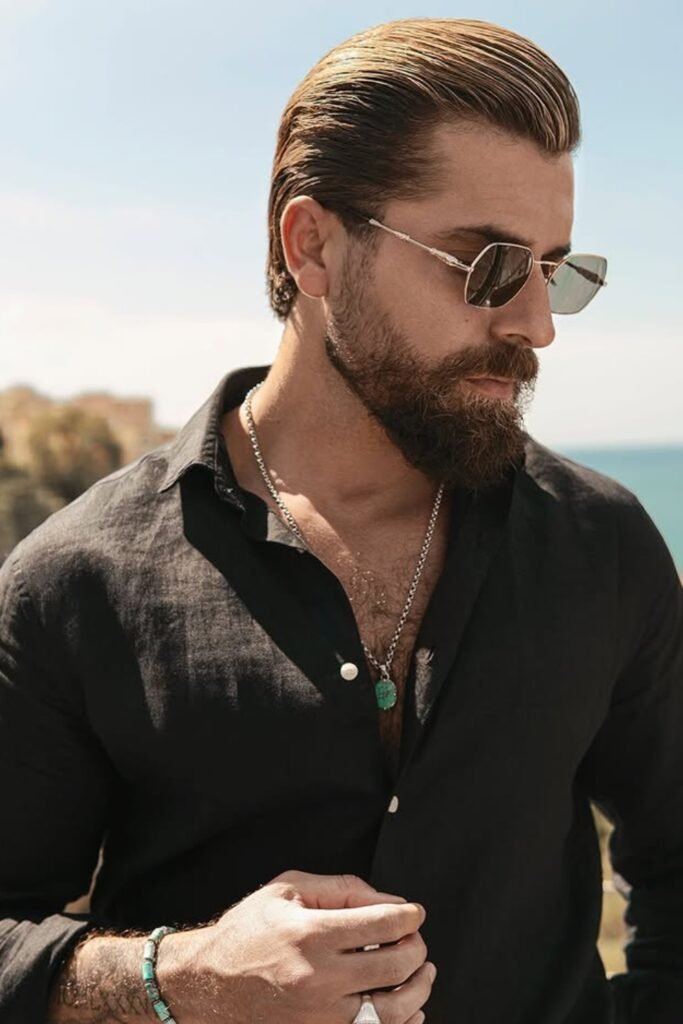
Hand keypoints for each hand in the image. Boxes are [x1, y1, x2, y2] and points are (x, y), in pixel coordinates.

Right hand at [163, 869, 434, 1023]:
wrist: (207, 984)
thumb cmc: (248, 932)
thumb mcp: (287, 891)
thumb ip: (341, 889)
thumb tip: (389, 901)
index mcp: (310, 934)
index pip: (382, 924)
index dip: (408, 916)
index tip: (414, 913)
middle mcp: (318, 978)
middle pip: (394, 966)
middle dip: (415, 948)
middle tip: (415, 938)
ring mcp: (319, 1016)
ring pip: (392, 1008)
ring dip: (418, 988)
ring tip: (423, 971)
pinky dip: (401, 1022)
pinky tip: (409, 1007)